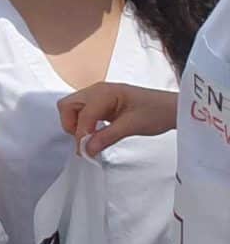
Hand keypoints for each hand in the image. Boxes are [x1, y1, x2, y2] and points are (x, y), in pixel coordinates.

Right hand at [60, 82, 177, 156]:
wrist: (174, 109)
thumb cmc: (156, 113)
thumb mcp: (132, 126)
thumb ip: (106, 137)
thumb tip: (85, 149)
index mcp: (104, 92)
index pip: (83, 114)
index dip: (81, 134)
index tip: (86, 152)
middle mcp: (97, 91)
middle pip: (68, 106)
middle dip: (71, 125)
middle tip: (84, 141)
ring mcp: (99, 96)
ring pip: (73, 109)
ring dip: (77, 124)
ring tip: (91, 139)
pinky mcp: (103, 103)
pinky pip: (84, 112)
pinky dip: (85, 124)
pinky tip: (97, 134)